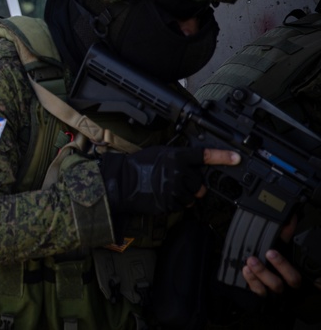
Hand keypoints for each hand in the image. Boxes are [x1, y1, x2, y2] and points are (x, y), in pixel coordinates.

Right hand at [100, 146, 239, 214]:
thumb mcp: (160, 153)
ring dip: (184, 195)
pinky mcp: (170, 203)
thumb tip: (194, 162)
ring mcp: (175, 189)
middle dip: (192, 184)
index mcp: (177, 157)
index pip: (205, 155)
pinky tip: (163, 196)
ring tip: (167, 189)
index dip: (223, 157)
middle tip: (177, 180)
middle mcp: (179, 173)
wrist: (122, 183)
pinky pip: (181, 206)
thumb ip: (178, 157)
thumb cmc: (138, 166)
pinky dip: (175, 203)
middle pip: (200, 183)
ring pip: (193, 197)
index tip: (237, 158)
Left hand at [243, 215, 302, 296]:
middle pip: (293, 279)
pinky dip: (252, 280)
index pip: (303, 271)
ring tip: (251, 260)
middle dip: (282, 265)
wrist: (251, 278)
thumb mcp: (278, 248)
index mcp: (293, 272)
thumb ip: (284, 234)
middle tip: (269, 252)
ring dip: (263, 271)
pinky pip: (259, 291)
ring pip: (275, 286)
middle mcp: (288, 284)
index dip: (293, 266)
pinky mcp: (261, 294)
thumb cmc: (269, 262)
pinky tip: (245, 270)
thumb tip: (289, 218)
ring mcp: (275, 290)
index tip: (275, 252)